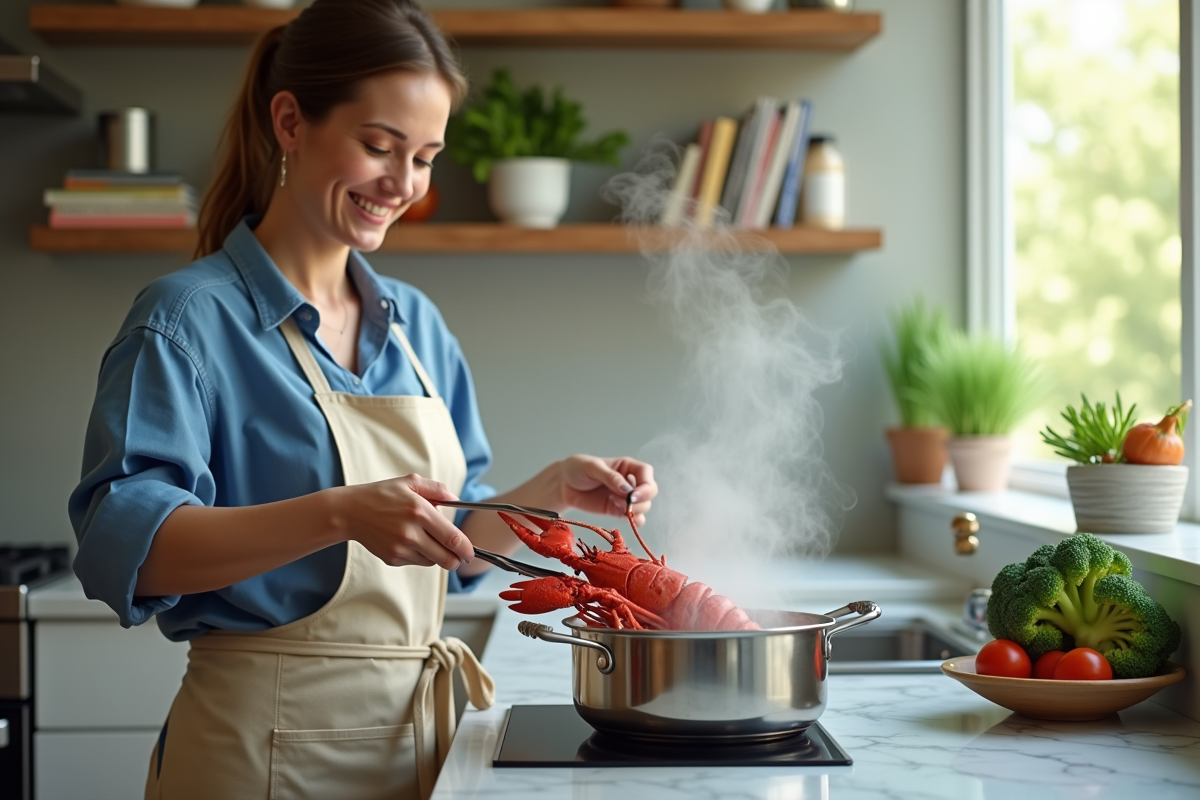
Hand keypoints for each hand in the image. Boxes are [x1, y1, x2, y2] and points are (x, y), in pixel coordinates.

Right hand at [332, 474, 474, 569]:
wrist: (349, 512)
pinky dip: (421, 555)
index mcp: (419, 511)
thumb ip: (437, 489)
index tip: (471, 552)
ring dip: (437, 555)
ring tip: (428, 539)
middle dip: (457, 559)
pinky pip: (417, 562)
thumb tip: (457, 500)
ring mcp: (401, 548)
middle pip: (446, 558)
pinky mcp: (392, 559)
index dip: (466, 549)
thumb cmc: (381, 495)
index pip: (452, 538)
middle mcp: (411, 532)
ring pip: (432, 561)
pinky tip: (411, 541)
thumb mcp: (410, 482)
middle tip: (460, 556)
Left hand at [559, 455, 657, 525]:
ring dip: (634, 510)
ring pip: (644, 507)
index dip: (645, 485)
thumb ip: (610, 477)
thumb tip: (627, 489)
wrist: (563, 484)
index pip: (647, 473)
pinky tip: (617, 513)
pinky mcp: (617, 511)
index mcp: (627, 466)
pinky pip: (634, 518)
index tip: (632, 495)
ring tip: (614, 503)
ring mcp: (625, 497)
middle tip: (623, 502)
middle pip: (649, 492)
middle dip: (641, 500)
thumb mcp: (592, 467)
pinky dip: (632, 520)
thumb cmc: (577, 469)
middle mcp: (630, 482)